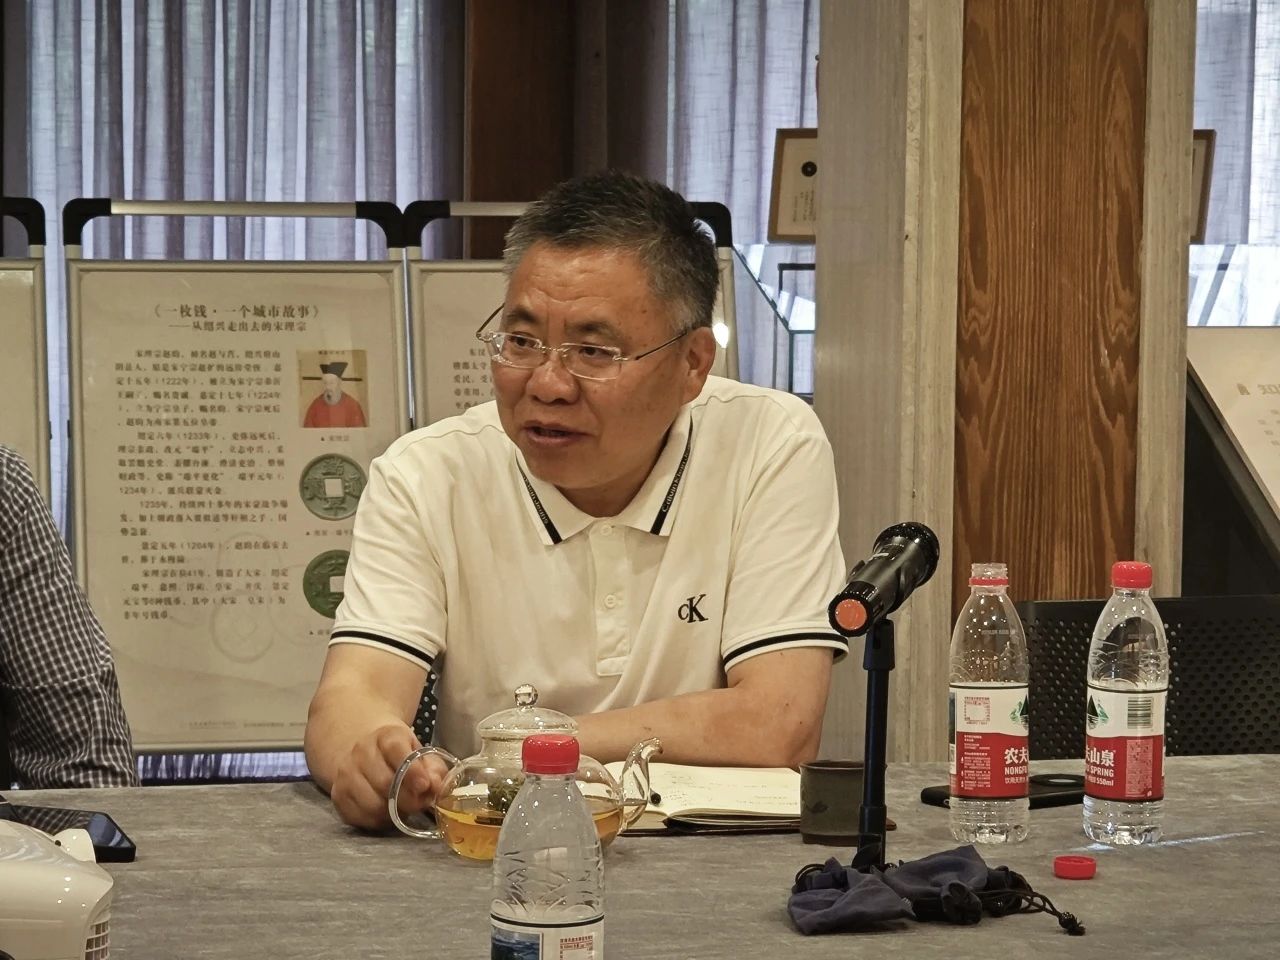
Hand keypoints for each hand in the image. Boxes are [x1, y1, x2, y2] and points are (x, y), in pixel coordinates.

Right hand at [329, 722, 449, 830]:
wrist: (365, 751)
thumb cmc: (401, 754)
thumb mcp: (421, 753)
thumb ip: (434, 770)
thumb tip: (436, 786)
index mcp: (386, 736)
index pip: (395, 750)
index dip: (411, 770)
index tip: (424, 786)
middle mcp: (361, 751)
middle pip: (384, 782)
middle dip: (408, 799)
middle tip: (420, 803)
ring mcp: (346, 773)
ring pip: (371, 804)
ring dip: (392, 813)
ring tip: (403, 808)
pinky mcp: (338, 795)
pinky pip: (360, 817)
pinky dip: (377, 821)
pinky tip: (387, 813)